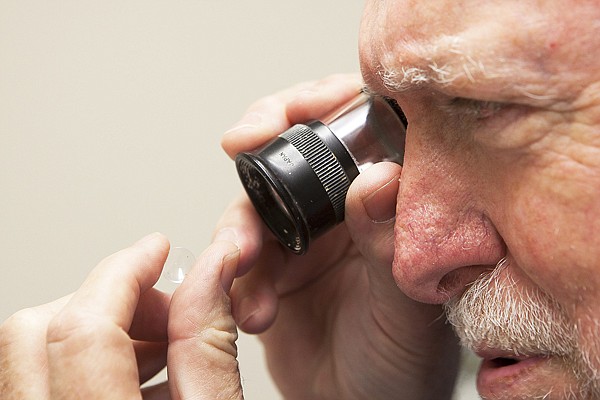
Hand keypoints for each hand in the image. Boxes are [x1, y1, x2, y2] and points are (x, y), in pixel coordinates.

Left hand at [0, 233, 242, 399]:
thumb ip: (210, 345)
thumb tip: (211, 271)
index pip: (84, 327)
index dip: (125, 271)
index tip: (157, 251)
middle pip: (38, 330)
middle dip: (110, 301)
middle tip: (165, 311)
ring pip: (31, 355)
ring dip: (102, 333)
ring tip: (163, 350)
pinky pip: (39, 385)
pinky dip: (91, 365)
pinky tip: (145, 381)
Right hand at [219, 74, 460, 398]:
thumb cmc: (403, 358)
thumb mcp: (407, 306)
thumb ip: (389, 244)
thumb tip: (376, 179)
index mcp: (387, 199)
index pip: (355, 123)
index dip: (316, 102)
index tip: (283, 113)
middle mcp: (343, 208)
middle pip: (293, 149)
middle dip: (263, 149)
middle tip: (243, 147)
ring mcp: (303, 236)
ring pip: (255, 201)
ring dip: (241, 228)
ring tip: (247, 266)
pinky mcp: (269, 268)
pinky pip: (236, 255)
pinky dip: (233, 277)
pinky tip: (254, 309)